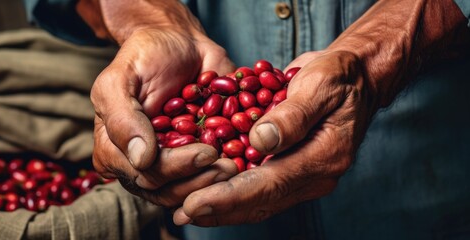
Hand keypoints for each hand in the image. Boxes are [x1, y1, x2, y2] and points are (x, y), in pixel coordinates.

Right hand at [88, 1, 236, 206]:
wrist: (177, 43)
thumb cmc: (145, 57)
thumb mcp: (121, 78)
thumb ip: (122, 117)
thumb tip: (140, 159)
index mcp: (114, 150)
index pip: (143, 174)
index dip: (175, 168)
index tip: (206, 152)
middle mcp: (138, 164)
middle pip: (166, 190)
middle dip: (198, 179)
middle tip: (228, 164)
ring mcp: (166, 166)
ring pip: (186, 192)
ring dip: (212, 182)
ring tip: (236, 165)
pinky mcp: (191, 162)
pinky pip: (205, 180)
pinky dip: (222, 176)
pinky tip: (241, 164)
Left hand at [173, 50, 372, 225]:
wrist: (357, 78)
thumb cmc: (340, 77)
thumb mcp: (321, 85)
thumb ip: (292, 115)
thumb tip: (260, 140)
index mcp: (323, 157)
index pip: (269, 184)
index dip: (229, 196)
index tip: (195, 202)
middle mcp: (313, 174)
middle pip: (260, 202)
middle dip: (219, 209)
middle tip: (181, 213)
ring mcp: (302, 174)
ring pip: (258, 201)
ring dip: (221, 207)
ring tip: (186, 211)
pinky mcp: (291, 168)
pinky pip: (259, 188)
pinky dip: (231, 193)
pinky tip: (206, 192)